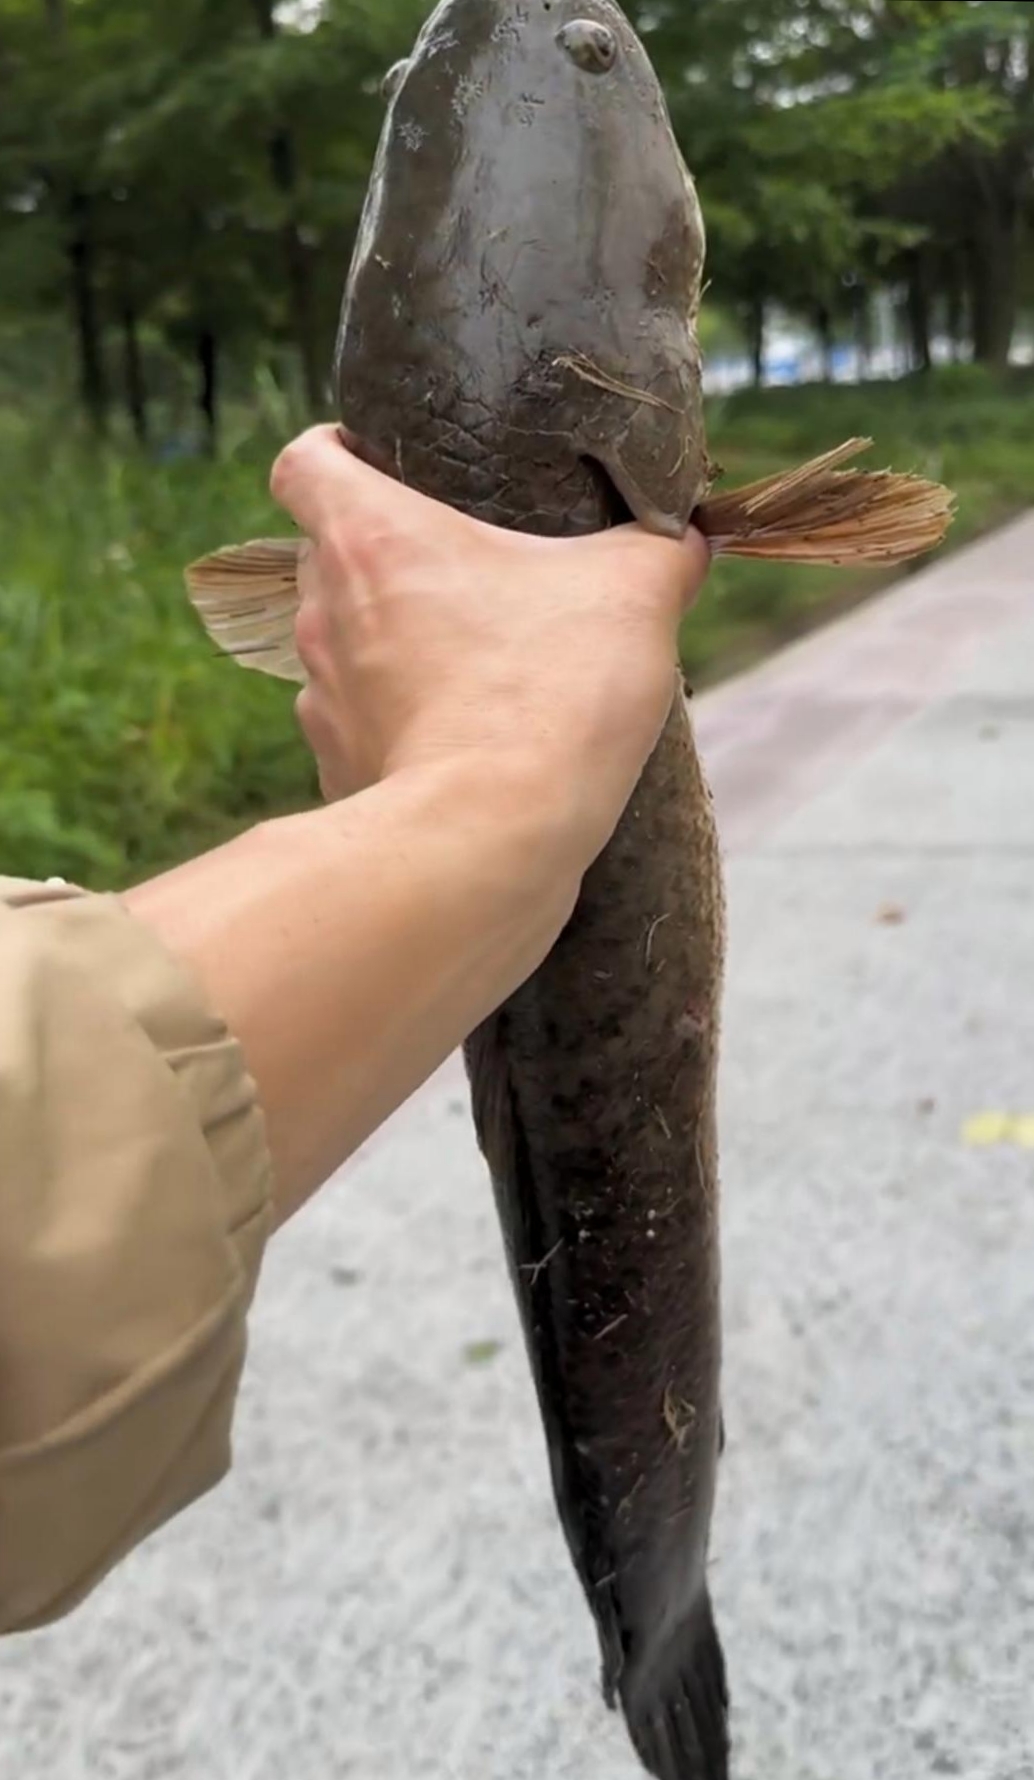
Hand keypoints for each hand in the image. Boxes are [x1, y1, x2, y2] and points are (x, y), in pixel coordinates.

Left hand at [271, 425, 708, 863]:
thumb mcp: (634, 594)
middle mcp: (324, 611)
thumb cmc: (550, 691)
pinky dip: (400, 727)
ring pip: (343, 646)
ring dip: (393, 646)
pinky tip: (462, 742)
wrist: (494, 838)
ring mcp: (322, 698)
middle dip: (387, 557)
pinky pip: (362, 729)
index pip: (304, 462)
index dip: (336, 452)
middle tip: (465, 573)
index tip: (382, 465)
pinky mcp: (337, 769)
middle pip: (326, 554)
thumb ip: (660, 550)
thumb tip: (684, 541)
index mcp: (371, 536)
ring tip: (473, 666)